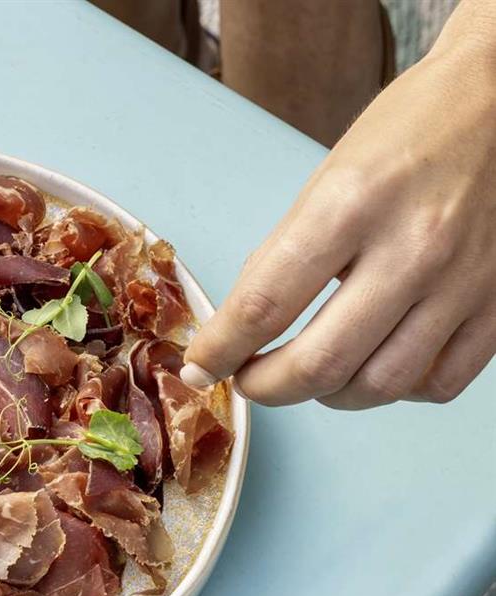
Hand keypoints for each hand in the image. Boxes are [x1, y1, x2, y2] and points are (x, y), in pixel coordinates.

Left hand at [182, 1, 495, 407]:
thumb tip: (238, 328)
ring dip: (326, 396)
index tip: (199, 366)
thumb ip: (284, 255)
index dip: (220, 350)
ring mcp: (464, 281)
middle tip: (248, 380)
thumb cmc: (408, 133)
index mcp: (352, 204)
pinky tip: (373, 366)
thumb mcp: (326, 178)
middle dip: (266, 388)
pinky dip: (394, 391)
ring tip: (308, 376)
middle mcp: (413, 248)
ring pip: (379, 386)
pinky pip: (438, 383)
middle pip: (321, 364)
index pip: (265, 305)